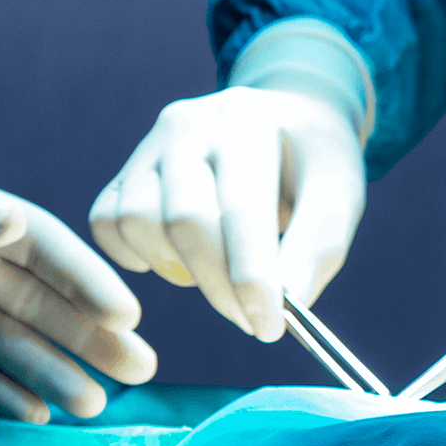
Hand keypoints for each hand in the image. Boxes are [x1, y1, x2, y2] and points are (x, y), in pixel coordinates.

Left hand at [0, 145, 155, 422]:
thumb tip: (10, 224)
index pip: (47, 252)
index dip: (89, 281)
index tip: (127, 315)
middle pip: (44, 303)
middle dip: (92, 336)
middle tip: (143, 369)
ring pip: (10, 344)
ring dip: (52, 372)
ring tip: (95, 405)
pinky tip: (33, 413)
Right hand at [90, 87, 365, 341]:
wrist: (286, 119)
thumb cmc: (313, 162)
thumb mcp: (339, 191)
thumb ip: (320, 244)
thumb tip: (291, 301)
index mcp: (250, 122)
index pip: (241, 206)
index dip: (251, 274)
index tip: (268, 326)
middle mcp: (193, 123)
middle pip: (184, 218)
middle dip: (219, 285)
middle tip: (252, 320)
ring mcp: (153, 143)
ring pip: (136, 219)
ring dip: (176, 267)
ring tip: (220, 274)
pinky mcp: (128, 167)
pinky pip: (105, 221)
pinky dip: (132, 254)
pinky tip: (177, 260)